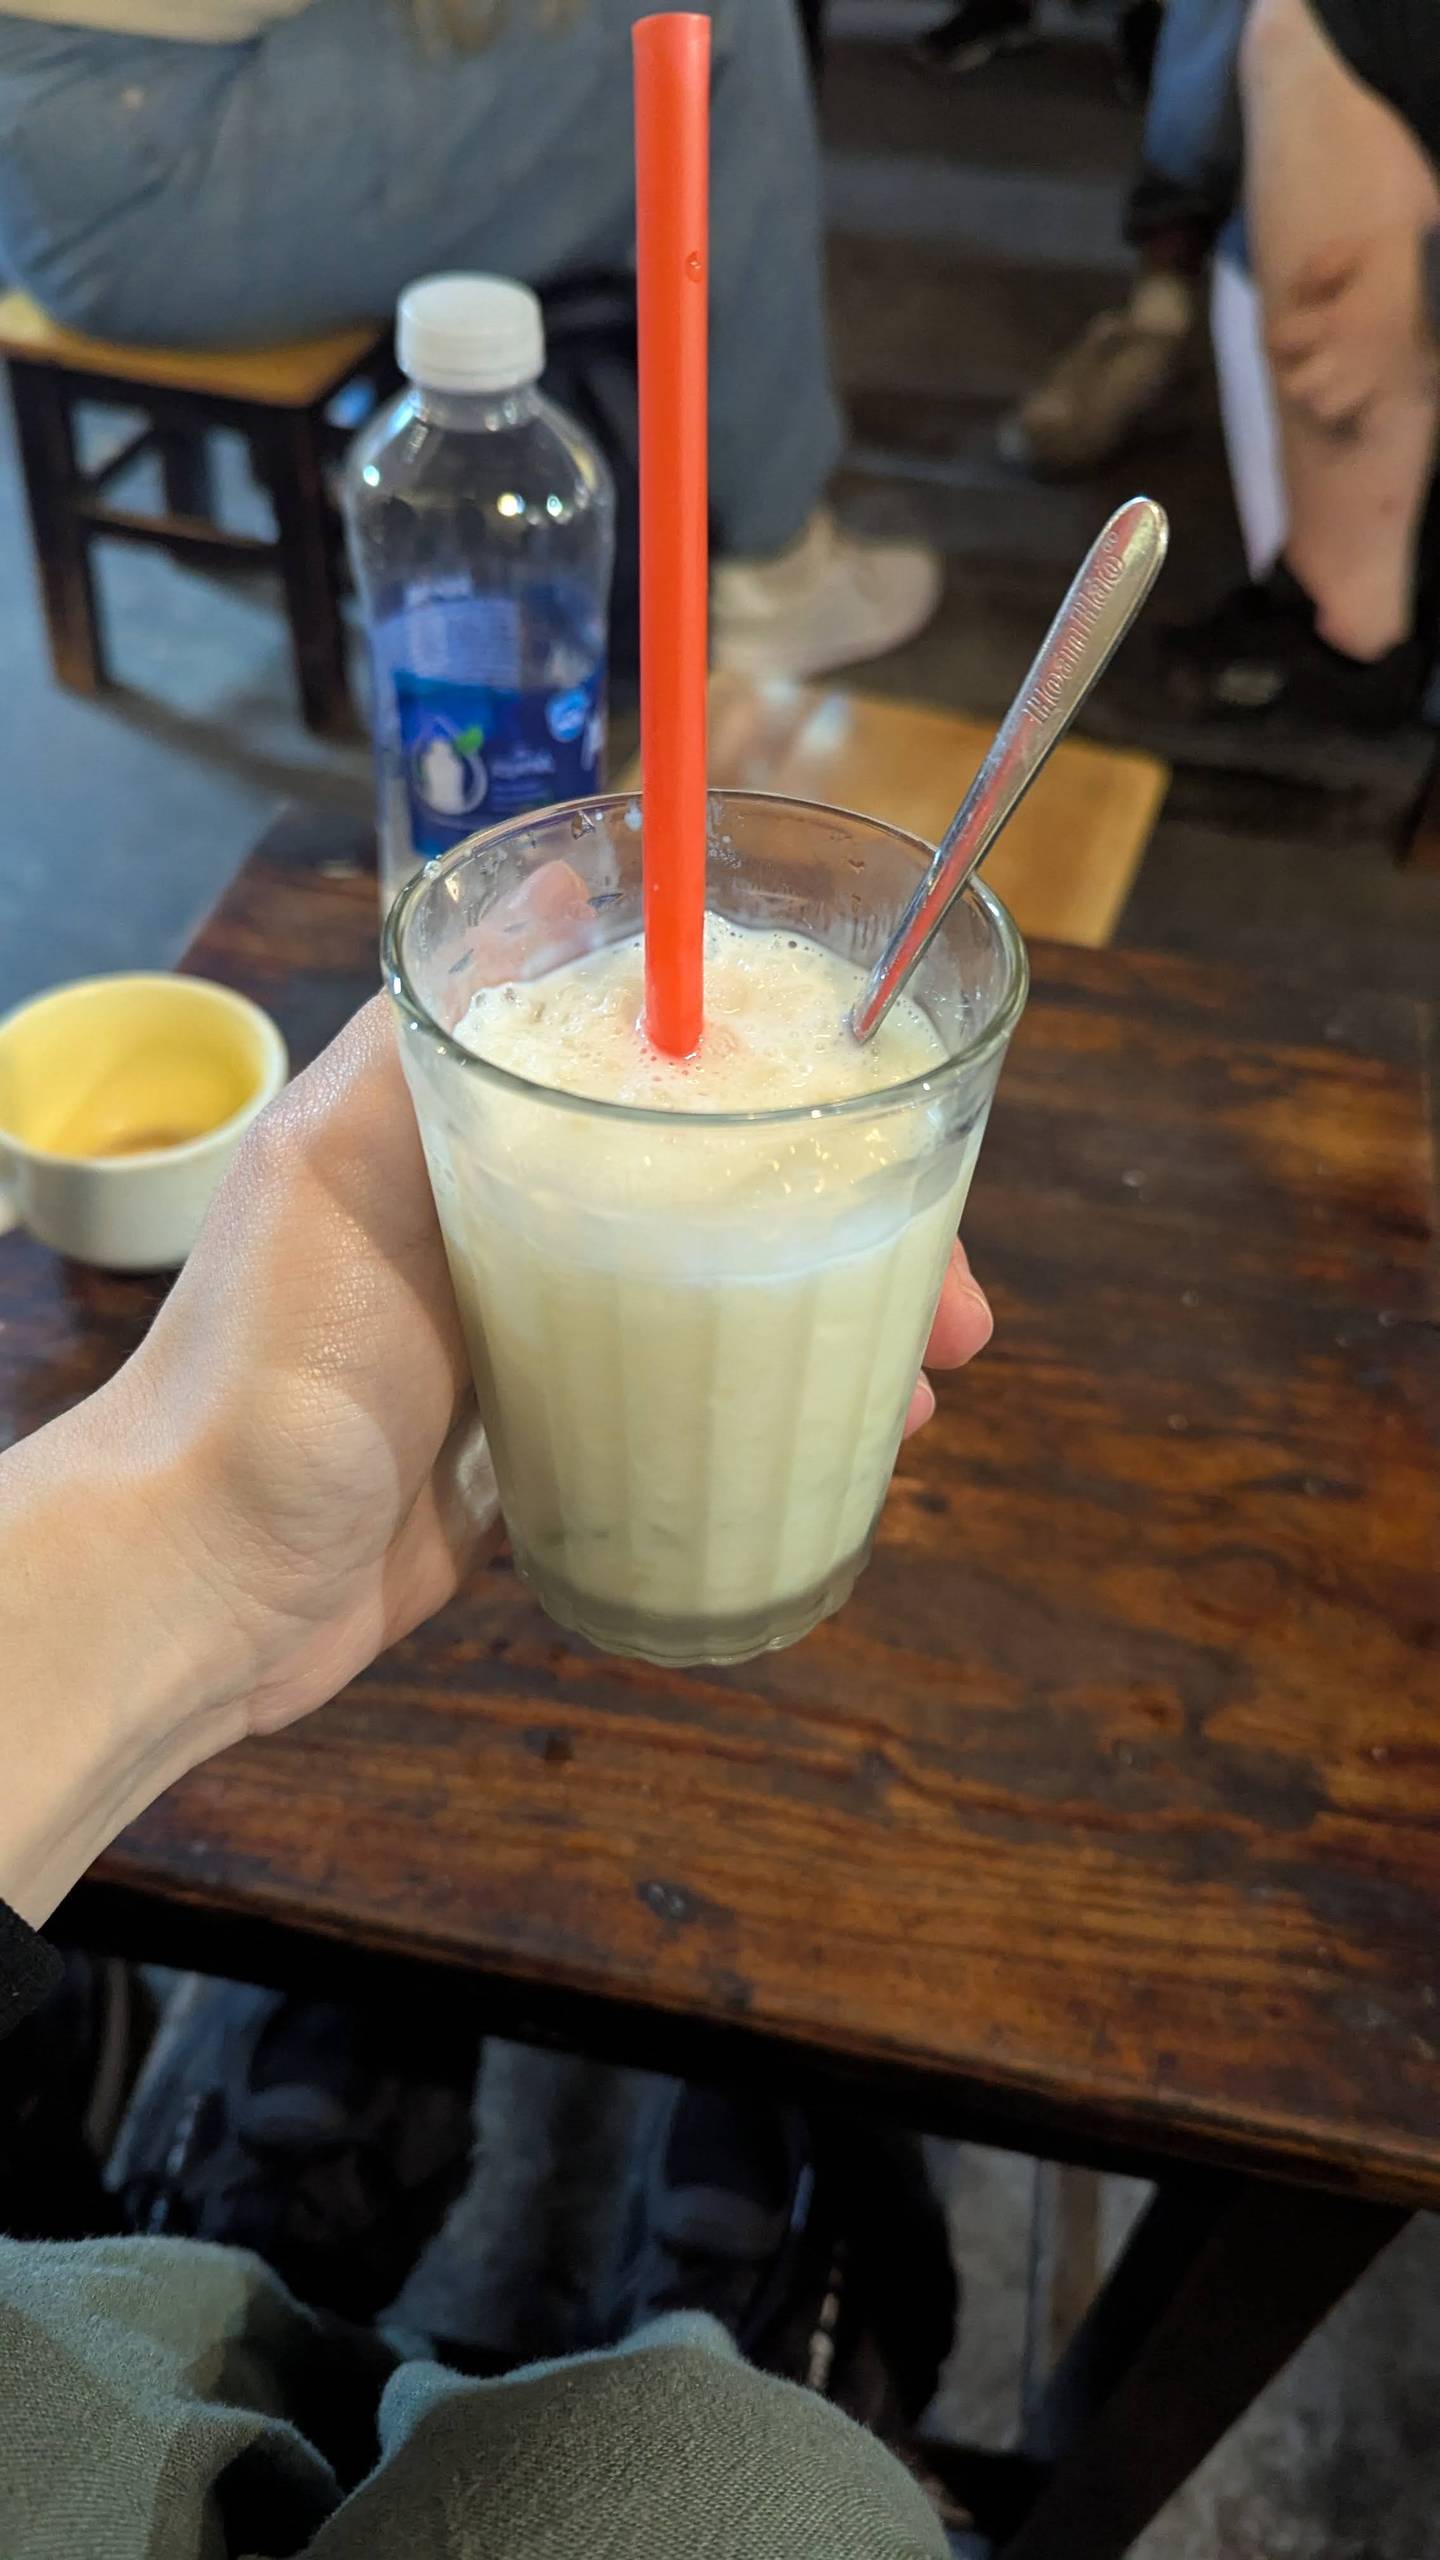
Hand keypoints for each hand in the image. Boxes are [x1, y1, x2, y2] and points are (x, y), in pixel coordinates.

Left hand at [0, 995, 990, 1922]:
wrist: (204, 1581)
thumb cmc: (271, 1363)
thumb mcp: (341, 1162)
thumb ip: (438, 1031)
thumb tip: (554, 869)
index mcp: (476, 1128)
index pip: (668, 1065)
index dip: (795, 1084)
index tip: (891, 1109)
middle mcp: (520, 1213)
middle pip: (728, 1188)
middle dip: (862, 1230)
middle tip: (970, 1306)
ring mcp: (543, 1331)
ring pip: (730, 1295)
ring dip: (842, 1326)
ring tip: (930, 1387)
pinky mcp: (553, 1438)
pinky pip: (693, 1402)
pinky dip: (780, 1412)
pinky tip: (852, 1444)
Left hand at [1268, 226, 1436, 432]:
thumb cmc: (1413, 261)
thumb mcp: (1365, 247)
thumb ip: (1324, 264)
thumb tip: (1303, 290)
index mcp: (1334, 322)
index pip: (1279, 341)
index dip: (1283, 335)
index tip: (1297, 330)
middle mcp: (1345, 358)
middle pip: (1296, 388)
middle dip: (1300, 377)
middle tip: (1316, 365)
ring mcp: (1370, 382)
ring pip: (1326, 409)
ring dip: (1329, 398)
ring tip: (1343, 384)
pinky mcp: (1396, 395)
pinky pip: (1368, 424)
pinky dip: (1364, 419)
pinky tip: (1371, 402)